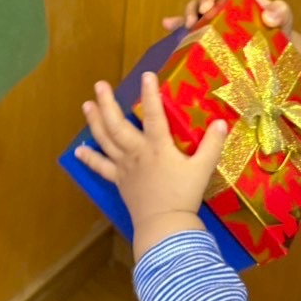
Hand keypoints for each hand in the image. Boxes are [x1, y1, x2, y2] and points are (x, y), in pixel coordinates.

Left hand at [76, 72, 227, 257]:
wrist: (164, 225)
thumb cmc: (184, 195)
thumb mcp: (203, 169)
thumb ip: (212, 145)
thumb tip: (221, 123)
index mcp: (158, 147)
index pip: (154, 115)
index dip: (150, 94)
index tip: (146, 75)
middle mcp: (137, 152)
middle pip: (117, 125)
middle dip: (108, 103)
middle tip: (99, 85)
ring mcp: (124, 166)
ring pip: (105, 141)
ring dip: (95, 122)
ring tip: (87, 105)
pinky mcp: (118, 180)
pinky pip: (101, 168)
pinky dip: (89, 159)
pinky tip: (78, 151)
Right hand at [162, 0, 300, 68]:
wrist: (271, 55)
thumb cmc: (277, 30)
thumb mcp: (284, 18)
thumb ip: (281, 12)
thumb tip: (269, 16)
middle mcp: (223, 4)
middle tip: (205, 9)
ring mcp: (212, 19)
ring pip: (195, 8)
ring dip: (189, 12)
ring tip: (190, 24)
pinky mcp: (204, 35)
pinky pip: (187, 28)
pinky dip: (176, 24)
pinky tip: (168, 25)